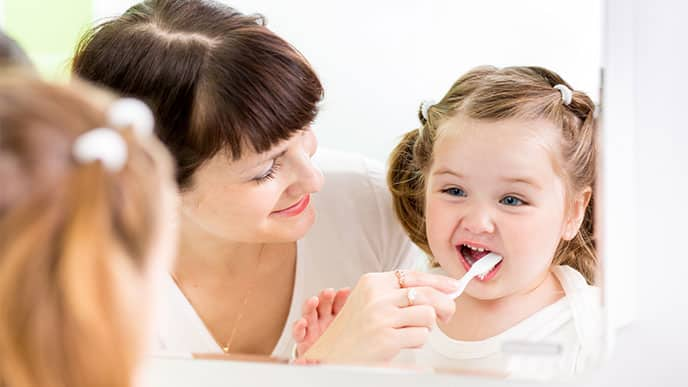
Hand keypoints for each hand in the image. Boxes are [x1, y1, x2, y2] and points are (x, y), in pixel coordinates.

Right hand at [302, 270, 458, 362]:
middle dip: (445, 304)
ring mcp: (382, 317)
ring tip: (413, 330)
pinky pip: (421, 336)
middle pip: (427, 294)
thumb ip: (396, 292)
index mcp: (373, 282)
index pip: (415, 276)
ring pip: (428, 315)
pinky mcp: (388, 338)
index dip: (439, 282)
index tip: (453, 287)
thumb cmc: (353, 330)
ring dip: (427, 326)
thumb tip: (436, 290)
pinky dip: (418, 341)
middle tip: (447, 314)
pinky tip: (404, 342)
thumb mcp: (369, 300)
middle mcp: (377, 297)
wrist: (332, 354)